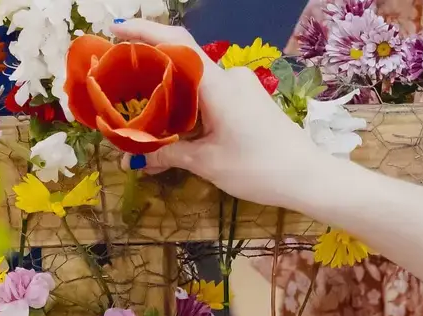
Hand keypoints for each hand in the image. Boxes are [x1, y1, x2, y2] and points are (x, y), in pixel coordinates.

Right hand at [111, 20, 318, 210]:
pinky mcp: (247, 100)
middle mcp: (229, 77)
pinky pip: (209, 93)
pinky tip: (171, 122)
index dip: (145, 31)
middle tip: (117, 81)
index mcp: (218, 85)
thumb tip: (132, 162)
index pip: (177, 43)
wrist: (306, 177)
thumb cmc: (258, 168)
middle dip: (149, 69)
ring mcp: (241, 87)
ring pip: (195, 81)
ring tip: (139, 108)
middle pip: (182, 62)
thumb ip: (167, 155)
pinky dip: (187, 103)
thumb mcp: (207, 163)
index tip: (116, 31)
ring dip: (168, 92)